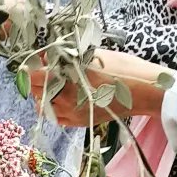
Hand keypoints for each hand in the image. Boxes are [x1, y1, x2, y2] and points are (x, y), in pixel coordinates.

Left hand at [30, 49, 173, 126]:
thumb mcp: (96, 56)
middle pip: (37, 91)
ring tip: (54, 83)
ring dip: (44, 94)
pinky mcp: (78, 122)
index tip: (34, 60)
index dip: (31, 67)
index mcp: (68, 81)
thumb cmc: (124, 69)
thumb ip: (70, 56)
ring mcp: (71, 114)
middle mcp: (65, 100)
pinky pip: (56, 118)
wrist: (145, 92)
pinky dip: (53, 108)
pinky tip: (61, 98)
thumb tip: (52, 54)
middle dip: (38, 79)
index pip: (35, 76)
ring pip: (43, 106)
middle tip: (45, 68)